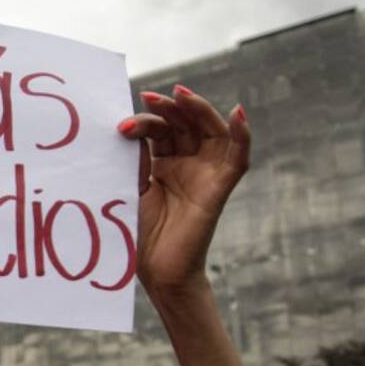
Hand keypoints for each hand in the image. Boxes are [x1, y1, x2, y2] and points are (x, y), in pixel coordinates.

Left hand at [117, 86, 249, 298]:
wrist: (155, 270)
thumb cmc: (139, 233)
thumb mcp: (131, 187)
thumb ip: (135, 158)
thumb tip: (127, 127)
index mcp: (163, 163)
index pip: (159, 131)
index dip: (143, 123)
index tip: (121, 126)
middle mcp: (187, 164)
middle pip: (185, 124)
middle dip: (170, 108)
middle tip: (151, 97)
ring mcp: (205, 174)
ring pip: (211, 131)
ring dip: (199, 110)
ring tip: (181, 95)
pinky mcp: (220, 188)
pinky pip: (238, 158)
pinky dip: (243, 134)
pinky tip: (239, 112)